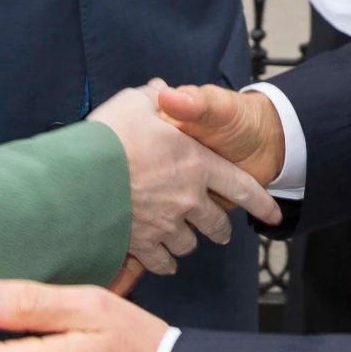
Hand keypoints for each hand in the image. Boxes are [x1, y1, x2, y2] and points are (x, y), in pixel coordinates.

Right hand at [89, 83, 280, 276]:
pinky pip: (162, 261)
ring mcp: (166, 225)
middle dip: (218, 227)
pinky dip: (163, 260)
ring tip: (182, 237)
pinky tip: (160, 257)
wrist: (77, 177)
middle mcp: (188, 198)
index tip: (272, 215)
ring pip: (189, 243)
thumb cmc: (110, 137)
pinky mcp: (142, 244)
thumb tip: (165, 91)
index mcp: (197, 163)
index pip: (243, 188)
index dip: (261, 203)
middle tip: (217, 228)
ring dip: (188, 240)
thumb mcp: (137, 103)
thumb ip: (157, 97)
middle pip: (216, 224)